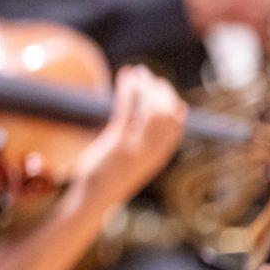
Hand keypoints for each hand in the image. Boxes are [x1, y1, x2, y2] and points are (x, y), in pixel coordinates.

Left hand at [72, 65, 185, 200]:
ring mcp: (136, 148)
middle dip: (160, 90)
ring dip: (145, 87)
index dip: (172, 103)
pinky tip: (125, 77)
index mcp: (158, 156)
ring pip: (151, 110)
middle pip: (167, 114)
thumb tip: (142, 119)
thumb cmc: (108, 177)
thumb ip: (141, 142)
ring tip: (137, 72)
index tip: (162, 87)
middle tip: (147, 76)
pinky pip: (128, 110)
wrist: (93, 197)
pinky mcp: (117, 143)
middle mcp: (152, 152)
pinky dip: (128, 89)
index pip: (176, 124)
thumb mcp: (131, 159)